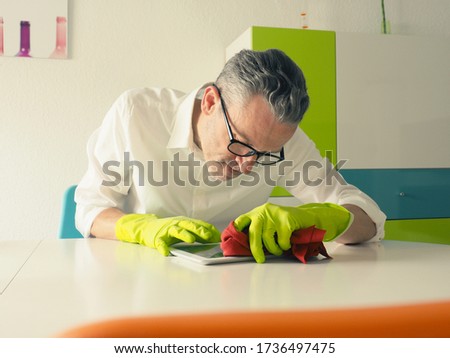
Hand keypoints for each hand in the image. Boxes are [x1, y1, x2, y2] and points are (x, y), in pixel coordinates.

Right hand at [115, 214, 220, 255]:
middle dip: (200, 230)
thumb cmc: (168, 229)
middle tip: (209, 236)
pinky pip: (160, 243)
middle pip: (190, 226)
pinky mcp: (157, 238)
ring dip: (184, 235)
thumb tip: (214, 238)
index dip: (209, 230)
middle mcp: (177, 224)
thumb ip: (197, 232)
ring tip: (191, 240)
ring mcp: (167, 230)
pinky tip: (166, 252)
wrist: (146, 227)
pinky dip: (163, 248)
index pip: (200, 224)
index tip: (218, 237)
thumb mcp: (184, 228)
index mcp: (185, 222)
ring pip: (177, 231)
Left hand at [234, 203, 352, 262]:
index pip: (241, 220)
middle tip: (259, 259)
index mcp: (257, 213)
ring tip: (279, 249)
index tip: (231, 241)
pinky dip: (284, 246)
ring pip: (267, 238)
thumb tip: (247, 248)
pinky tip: (288, 244)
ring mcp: (275, 214)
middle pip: (254, 233)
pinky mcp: (286, 219)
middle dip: (255, 249)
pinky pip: (281, 240)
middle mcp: (263, 211)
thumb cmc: (287, 224)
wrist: (309, 218)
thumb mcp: (270, 224)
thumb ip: (259, 231)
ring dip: (274, 249)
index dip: (235, 231)